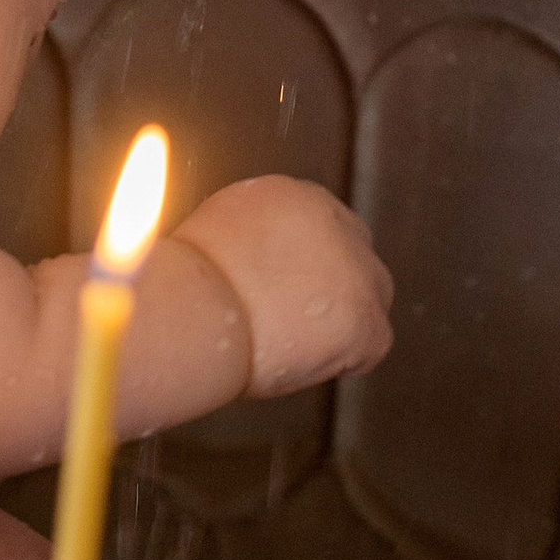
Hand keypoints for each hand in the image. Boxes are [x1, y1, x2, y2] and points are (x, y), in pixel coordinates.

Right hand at [175, 176, 394, 398]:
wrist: (195, 311)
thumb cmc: (189, 284)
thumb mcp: (221, 232)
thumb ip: (255, 238)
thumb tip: (257, 262)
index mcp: (299, 198)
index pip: (322, 230)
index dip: (305, 265)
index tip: (283, 290)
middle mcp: (337, 224)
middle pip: (353, 258)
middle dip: (329, 288)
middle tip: (291, 321)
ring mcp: (357, 274)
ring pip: (367, 300)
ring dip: (337, 321)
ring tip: (289, 343)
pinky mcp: (366, 321)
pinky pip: (370, 345)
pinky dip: (342, 359)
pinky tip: (304, 361)